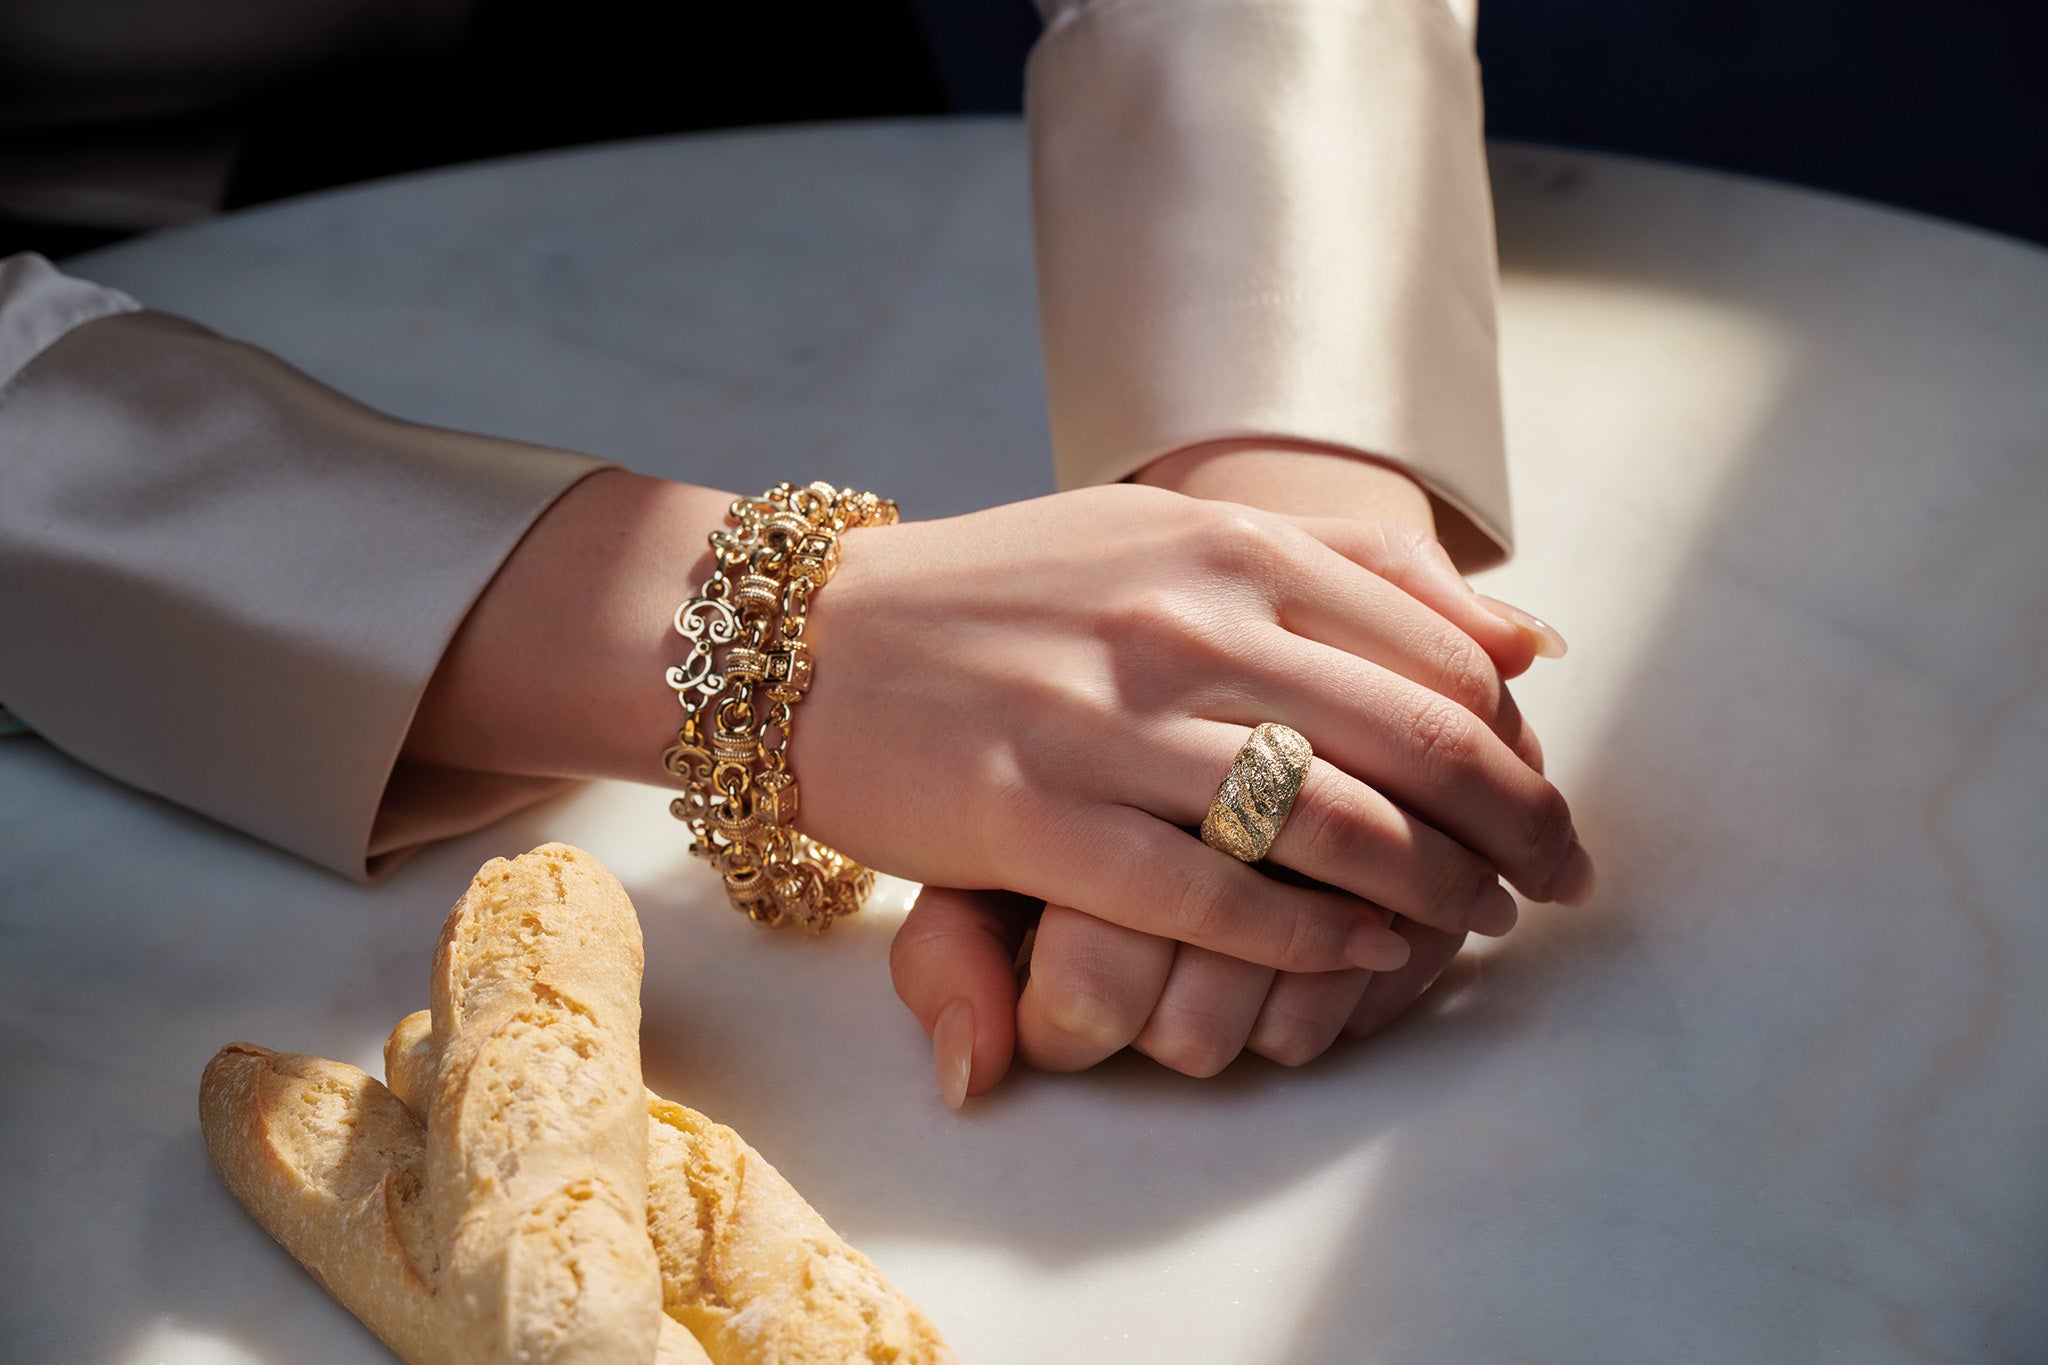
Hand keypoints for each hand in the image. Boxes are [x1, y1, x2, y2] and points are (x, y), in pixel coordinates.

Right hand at [795, 483, 1579, 939]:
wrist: (804, 638)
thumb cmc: (1001, 592)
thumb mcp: (1161, 531)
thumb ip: (1338, 571)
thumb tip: (1519, 640)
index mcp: (1217, 540)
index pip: (1433, 646)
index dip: (1515, 737)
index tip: (1544, 795)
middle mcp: (1178, 620)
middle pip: (1414, 734)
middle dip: (1515, 822)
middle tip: (1559, 877)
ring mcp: (1106, 722)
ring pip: (1330, 820)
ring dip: (1433, 890)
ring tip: (1475, 924)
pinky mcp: (1038, 819)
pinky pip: (1212, 897)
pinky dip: (1310, 937)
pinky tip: (1360, 955)